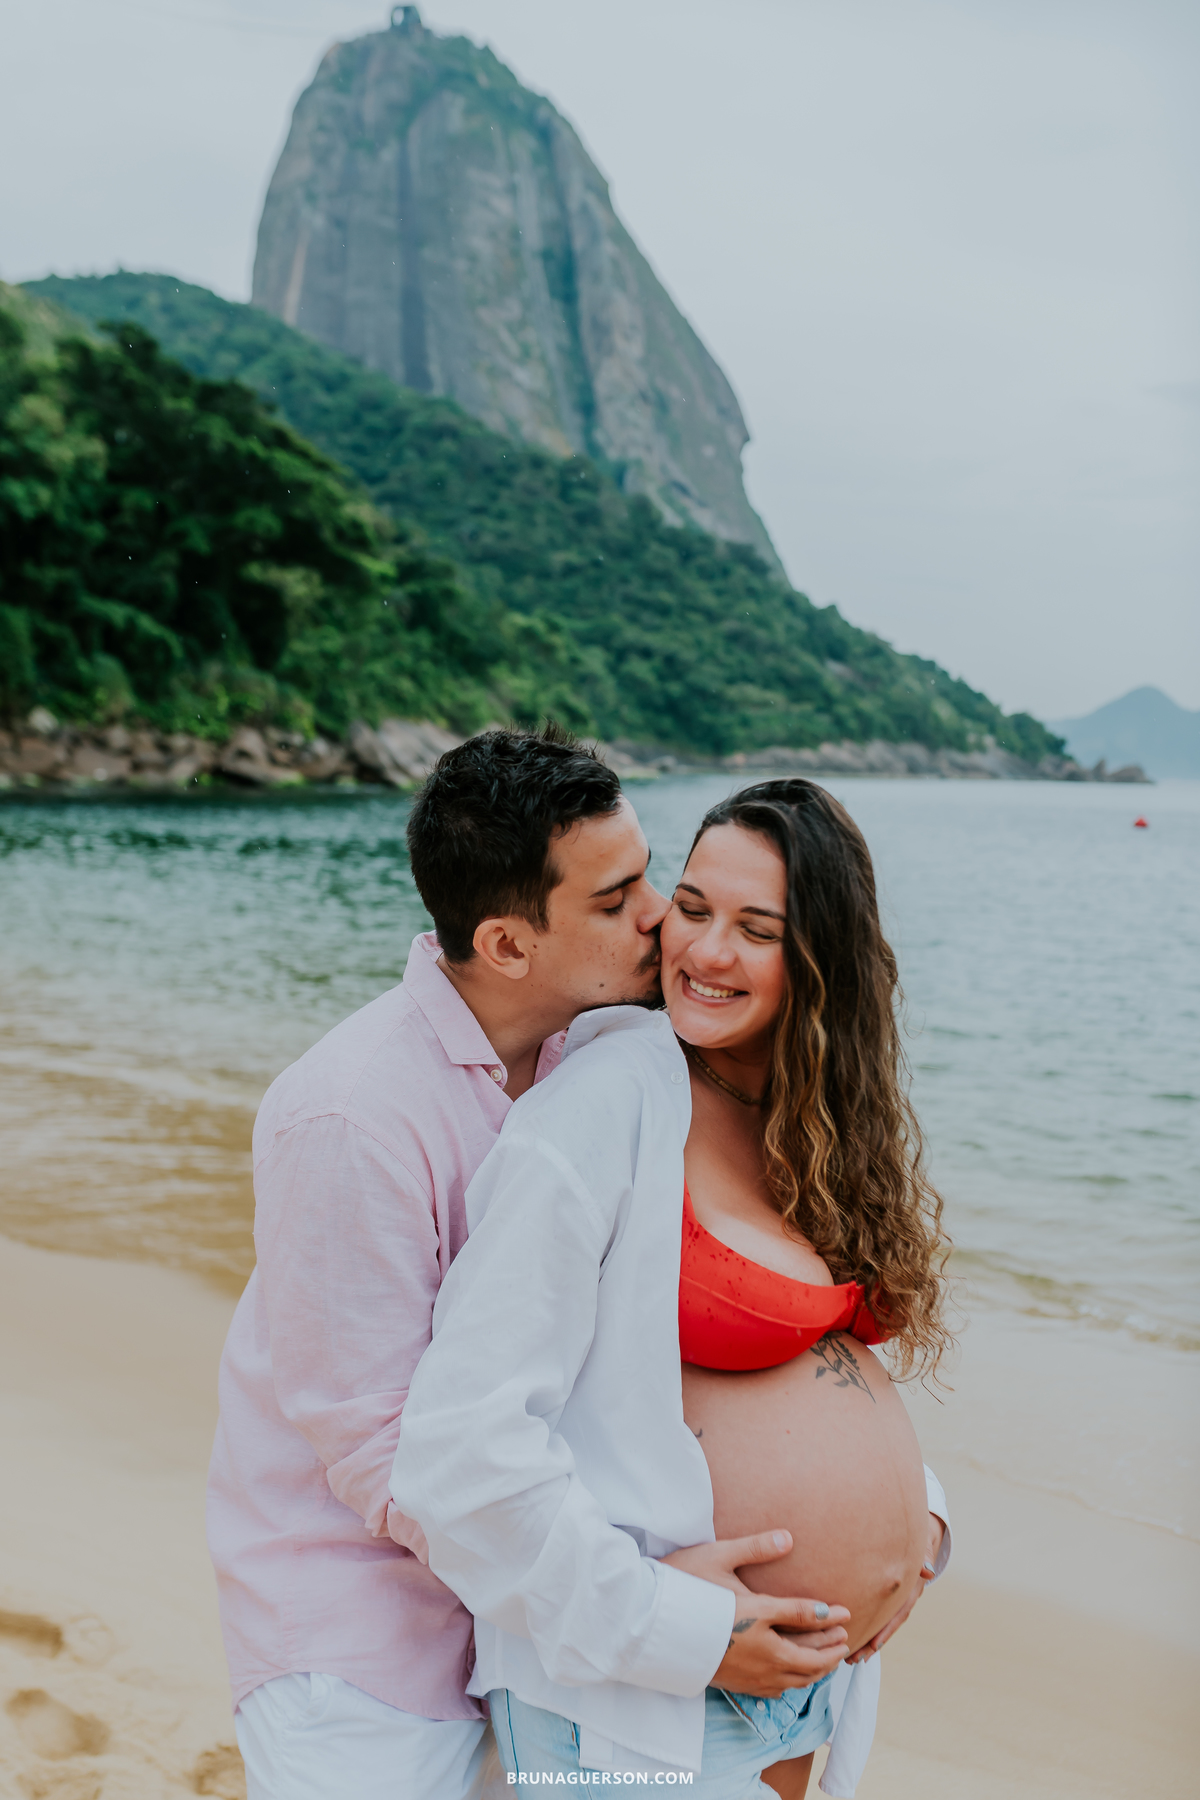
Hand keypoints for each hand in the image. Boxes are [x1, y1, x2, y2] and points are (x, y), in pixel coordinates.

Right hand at [662, 1530, 848, 1698]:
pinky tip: (794, 1675)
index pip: (804, 1617)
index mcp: (757, 1619)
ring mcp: (747, 1672)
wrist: (649, 1623)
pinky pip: (777, 1690)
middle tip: (845, 1639)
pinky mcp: (735, 1683)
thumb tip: (789, 1537)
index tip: (847, 1612)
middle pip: (807, 1659)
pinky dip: (795, 1682)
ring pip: (795, 1679)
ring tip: (829, 1659)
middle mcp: (759, 1652)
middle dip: (831, 1650)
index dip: (828, 1615)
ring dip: (817, 1669)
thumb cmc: (682, 1584)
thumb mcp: (718, 1557)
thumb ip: (756, 1548)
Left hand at [846, 1513, 944, 1664]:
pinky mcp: (883, 1595)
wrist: (920, 1534)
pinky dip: (864, 1626)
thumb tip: (927, 1570)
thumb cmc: (919, 1539)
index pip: (898, 1614)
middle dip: (870, 1643)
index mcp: (910, 1590)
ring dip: (865, 1641)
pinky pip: (873, 1613)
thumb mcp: (923, 1546)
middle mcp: (901, 1598)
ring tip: (848, 1658)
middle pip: (885, 1625)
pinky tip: (849, 1637)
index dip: (887, 1630)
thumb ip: (924, 1557)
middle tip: (853, 1659)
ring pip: (878, 1623)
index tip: (874, 1646)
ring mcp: (893, 1598)